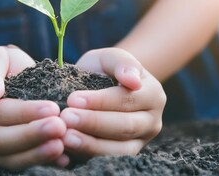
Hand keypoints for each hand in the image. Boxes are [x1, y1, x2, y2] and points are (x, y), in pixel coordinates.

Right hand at [0, 46, 67, 169]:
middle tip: (61, 127)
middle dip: (32, 134)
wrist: (12, 76)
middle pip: (0, 140)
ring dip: (36, 154)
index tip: (52, 107)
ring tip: (61, 145)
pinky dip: (41, 162)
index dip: (24, 112)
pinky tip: (63, 158)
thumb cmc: (5, 64)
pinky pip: (21, 165)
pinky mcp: (7, 156)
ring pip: (9, 159)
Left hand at [60, 47, 165, 162]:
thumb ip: (121, 62)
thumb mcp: (109, 58)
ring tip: (66, 138)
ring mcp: (141, 141)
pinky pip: (109, 160)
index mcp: (152, 94)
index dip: (100, 101)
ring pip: (119, 148)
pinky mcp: (126, 156)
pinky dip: (88, 156)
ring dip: (91, 144)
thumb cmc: (104, 69)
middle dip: (93, 123)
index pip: (126, 99)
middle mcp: (152, 121)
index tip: (73, 99)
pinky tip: (68, 151)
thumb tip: (132, 80)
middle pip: (125, 126)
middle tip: (66, 118)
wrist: (101, 85)